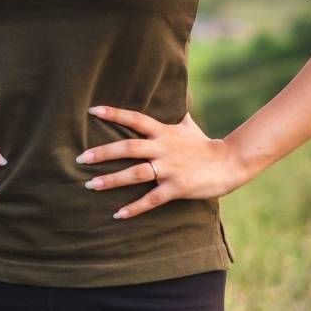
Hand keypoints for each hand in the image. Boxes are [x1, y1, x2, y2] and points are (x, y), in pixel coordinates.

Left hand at [76, 105, 247, 219]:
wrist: (229, 163)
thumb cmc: (204, 145)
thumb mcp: (188, 125)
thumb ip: (175, 114)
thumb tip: (174, 97)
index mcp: (163, 132)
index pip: (135, 118)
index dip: (114, 114)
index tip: (92, 111)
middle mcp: (163, 148)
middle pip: (129, 147)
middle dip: (103, 153)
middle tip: (80, 158)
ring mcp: (170, 168)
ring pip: (135, 174)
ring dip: (112, 180)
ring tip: (91, 185)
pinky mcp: (177, 188)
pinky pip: (151, 199)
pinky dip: (134, 208)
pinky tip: (117, 214)